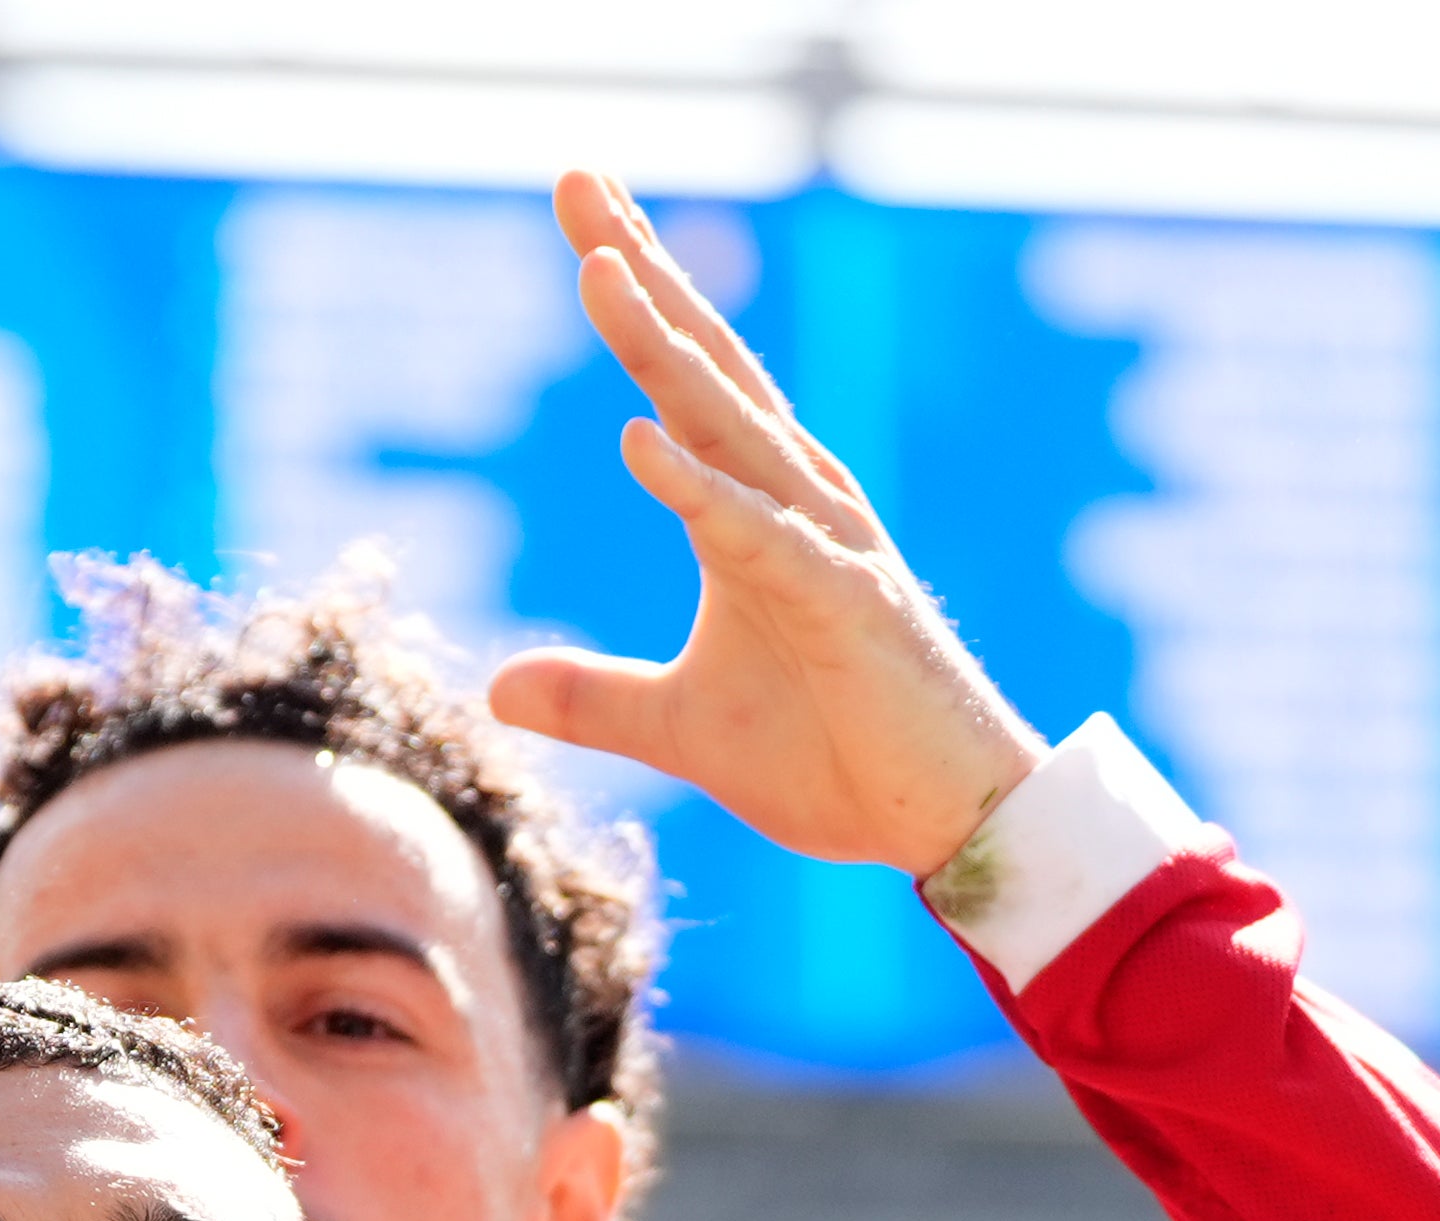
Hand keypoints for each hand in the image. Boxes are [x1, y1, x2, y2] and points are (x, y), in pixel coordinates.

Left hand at [481, 171, 1050, 888]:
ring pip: (730, 427)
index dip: (633, 297)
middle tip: (576, 177)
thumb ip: (596, 699)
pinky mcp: (846, 607)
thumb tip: (497, 688)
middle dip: (638, 270)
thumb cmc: (832, 759)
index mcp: (754, 515)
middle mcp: (792, 504)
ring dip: (663, 348)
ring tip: (597, 268)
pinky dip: (701, 491)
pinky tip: (640, 442)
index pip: (681, 384)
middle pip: (703, 365)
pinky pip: (760, 539)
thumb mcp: (682, 729)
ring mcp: (823, 547)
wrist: (942, 825)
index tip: (579, 216)